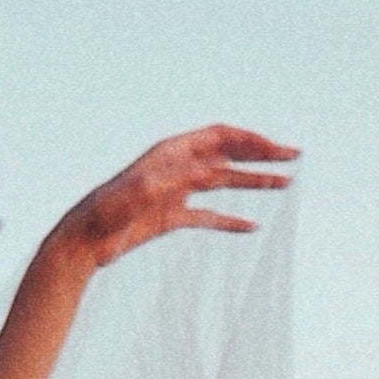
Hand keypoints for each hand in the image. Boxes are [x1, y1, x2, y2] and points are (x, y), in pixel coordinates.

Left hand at [53, 127, 297, 267]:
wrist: (84, 241)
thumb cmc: (108, 210)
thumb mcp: (142, 189)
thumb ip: (176, 177)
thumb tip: (209, 169)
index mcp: (172, 152)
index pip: (220, 136)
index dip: (250, 139)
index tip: (277, 149)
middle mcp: (178, 167)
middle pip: (228, 155)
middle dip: (261, 155)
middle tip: (293, 158)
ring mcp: (176, 192)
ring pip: (223, 183)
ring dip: (253, 183)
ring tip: (284, 185)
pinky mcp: (171, 218)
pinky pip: (208, 217)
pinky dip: (229, 221)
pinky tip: (251, 226)